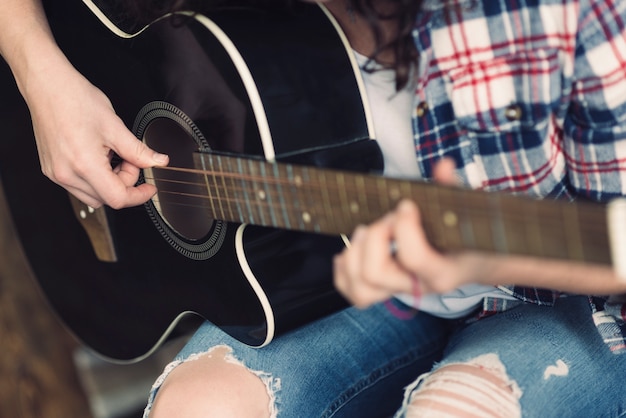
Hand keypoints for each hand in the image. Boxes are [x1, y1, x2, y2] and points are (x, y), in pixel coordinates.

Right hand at [24, 58, 168, 208]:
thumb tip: (157, 161)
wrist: (47, 86)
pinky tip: (99, 157)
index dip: (138, 195)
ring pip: (93, 195)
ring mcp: (56, 174)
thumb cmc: (75, 99)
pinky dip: (95, 178)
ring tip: (113, 156)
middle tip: (129, 159)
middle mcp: (66, 174)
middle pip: (106, 198)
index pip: (117, 198)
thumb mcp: (115, 126)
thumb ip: (139, 151)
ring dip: (110, 182)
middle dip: (125, 183)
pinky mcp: (51, 170)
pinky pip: (79, 186)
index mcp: (84, 165)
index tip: (149, 188)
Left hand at [333, 159, 470, 307]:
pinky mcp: (387, 288)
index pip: (413, 257)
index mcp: (442, 270)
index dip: (404, 227)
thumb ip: (452, 189)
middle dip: (374, 237)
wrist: (482, 262)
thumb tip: (444, 166)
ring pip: (360, 288)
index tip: (406, 205)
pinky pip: (354, 292)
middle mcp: (419, 285)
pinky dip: (345, 271)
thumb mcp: (467, 212)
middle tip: (388, 219)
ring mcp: (401, 289)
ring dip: (354, 253)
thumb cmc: (472, 235)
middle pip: (374, 272)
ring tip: (368, 231)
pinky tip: (353, 249)